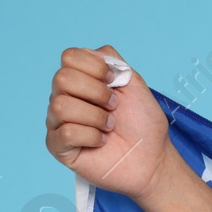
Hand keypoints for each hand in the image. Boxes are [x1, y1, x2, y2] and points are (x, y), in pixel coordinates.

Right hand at [44, 45, 174, 200]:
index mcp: (80, 79)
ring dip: (95, 117)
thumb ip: (113, 62)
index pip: (69, 56)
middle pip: (62, 78)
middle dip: (97, 93)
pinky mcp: (58, 146)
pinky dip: (91, 136)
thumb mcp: (135, 83)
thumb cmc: (143, 124)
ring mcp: (59, 122)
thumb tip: (91, 52)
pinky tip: (101, 142)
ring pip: (61, 106)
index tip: (115, 83)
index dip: (96, 67)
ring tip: (109, 127)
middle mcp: (65, 97)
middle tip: (114, 108)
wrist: (152, 158)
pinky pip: (66, 133)